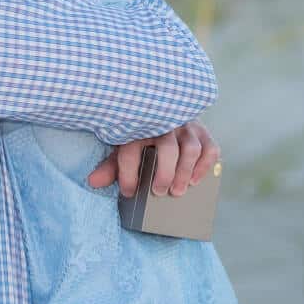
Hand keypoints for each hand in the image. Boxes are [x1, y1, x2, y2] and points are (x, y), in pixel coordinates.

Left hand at [86, 120, 218, 198]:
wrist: (165, 111)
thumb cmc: (141, 134)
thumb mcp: (123, 146)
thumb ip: (111, 166)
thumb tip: (93, 182)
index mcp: (138, 126)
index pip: (131, 149)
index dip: (127, 174)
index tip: (128, 192)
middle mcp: (164, 123)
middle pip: (167, 147)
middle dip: (163, 173)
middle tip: (158, 192)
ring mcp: (185, 126)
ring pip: (190, 148)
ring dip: (185, 172)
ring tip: (177, 192)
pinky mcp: (202, 132)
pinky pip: (210, 148)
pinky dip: (205, 165)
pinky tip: (196, 180)